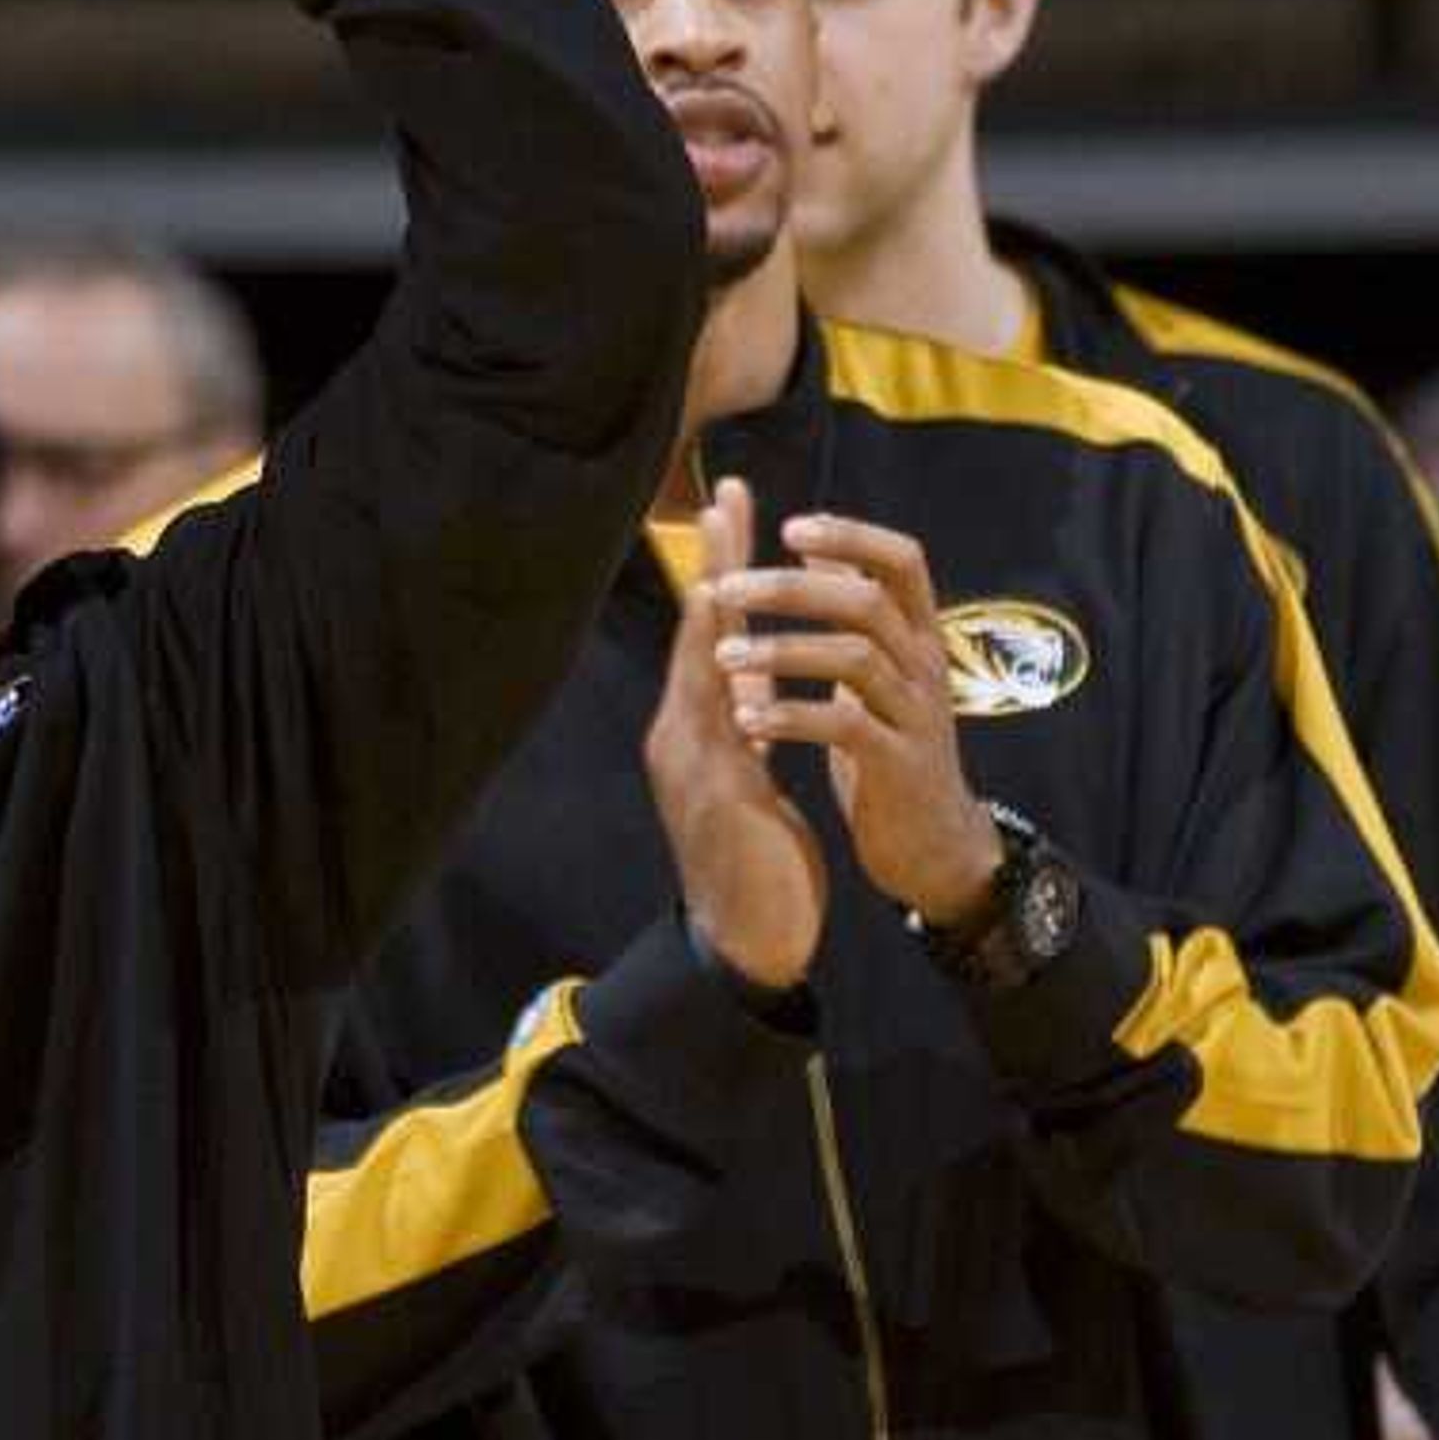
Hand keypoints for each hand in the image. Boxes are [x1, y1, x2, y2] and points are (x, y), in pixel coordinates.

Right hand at [642, 478, 826, 992]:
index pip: (713, 636)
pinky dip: (727, 678)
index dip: (724, 571)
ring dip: (715, 605)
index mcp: (697, 732)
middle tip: (722, 494)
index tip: (732, 508)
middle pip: (699, 635)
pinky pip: (722, 725)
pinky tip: (737, 642)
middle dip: (714, 563)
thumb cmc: (756, 865)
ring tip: (724, 544)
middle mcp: (682, 737)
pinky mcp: (715, 796)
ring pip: (702, 669)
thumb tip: (753, 685)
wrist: (746, 946)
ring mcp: (693, 765)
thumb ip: (747, 730)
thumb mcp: (753, 782)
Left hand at [713, 513, 999, 930]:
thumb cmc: (892, 746)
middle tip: (726, 587)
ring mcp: (916, 715)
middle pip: (867, 602)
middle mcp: (925, 665)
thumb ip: (852, 612)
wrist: (934, 842)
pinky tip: (746, 721)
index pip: (903, 560)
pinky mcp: (899, 765)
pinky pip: (847, 727)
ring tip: (723, 658)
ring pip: (856, 658)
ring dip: (781, 651)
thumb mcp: (878, 671)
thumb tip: (808, 547)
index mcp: (919, 635)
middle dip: (791, 589)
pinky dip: (793, 717)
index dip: (851, 536)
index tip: (788, 527)